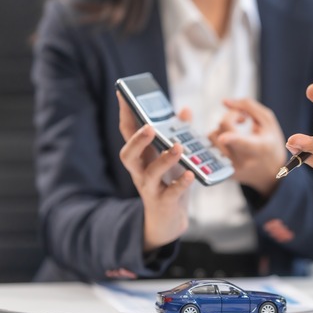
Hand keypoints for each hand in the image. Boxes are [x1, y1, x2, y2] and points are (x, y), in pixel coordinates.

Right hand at [117, 92, 194, 251]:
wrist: (168, 220)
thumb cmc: (169, 183)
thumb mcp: (173, 157)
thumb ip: (178, 133)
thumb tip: (185, 109)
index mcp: (142, 157)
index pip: (128, 132)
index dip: (125, 113)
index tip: (122, 93)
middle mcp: (140, 172)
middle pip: (128, 155)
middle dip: (137, 140)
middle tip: (149, 127)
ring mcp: (150, 188)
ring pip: (150, 174)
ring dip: (163, 160)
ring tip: (178, 147)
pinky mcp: (163, 203)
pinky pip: (171, 193)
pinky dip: (180, 184)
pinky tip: (190, 174)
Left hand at [208, 98, 285, 196]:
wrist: (271, 173)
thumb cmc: (270, 143)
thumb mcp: (268, 122)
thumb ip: (248, 106)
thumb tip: (224, 102)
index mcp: (259, 148)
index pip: (242, 142)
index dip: (232, 138)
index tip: (224, 137)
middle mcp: (243, 161)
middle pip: (222, 131)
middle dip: (230, 118)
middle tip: (243, 119)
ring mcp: (231, 169)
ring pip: (212, 138)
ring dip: (221, 129)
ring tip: (235, 132)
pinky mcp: (223, 173)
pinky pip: (210, 149)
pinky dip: (218, 140)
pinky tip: (230, 142)